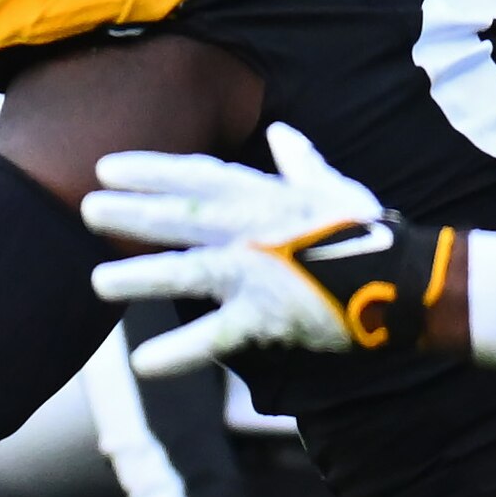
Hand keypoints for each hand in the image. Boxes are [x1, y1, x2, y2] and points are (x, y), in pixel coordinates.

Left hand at [85, 125, 446, 374]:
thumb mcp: (335, 188)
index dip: (152, 170)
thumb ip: (299, 162)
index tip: (106, 168)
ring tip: (97, 283)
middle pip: (182, 218)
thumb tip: (282, 132)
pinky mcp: (268, 320)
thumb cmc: (369, 234)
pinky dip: (180, 353)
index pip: (199, 176)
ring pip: (189, 272)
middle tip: (85, 208)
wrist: (411, 284)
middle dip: (132, 213)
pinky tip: (143, 364)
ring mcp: (259, 275)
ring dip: (141, 277)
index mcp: (267, 198)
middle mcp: (255, 232)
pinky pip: (217, 338)